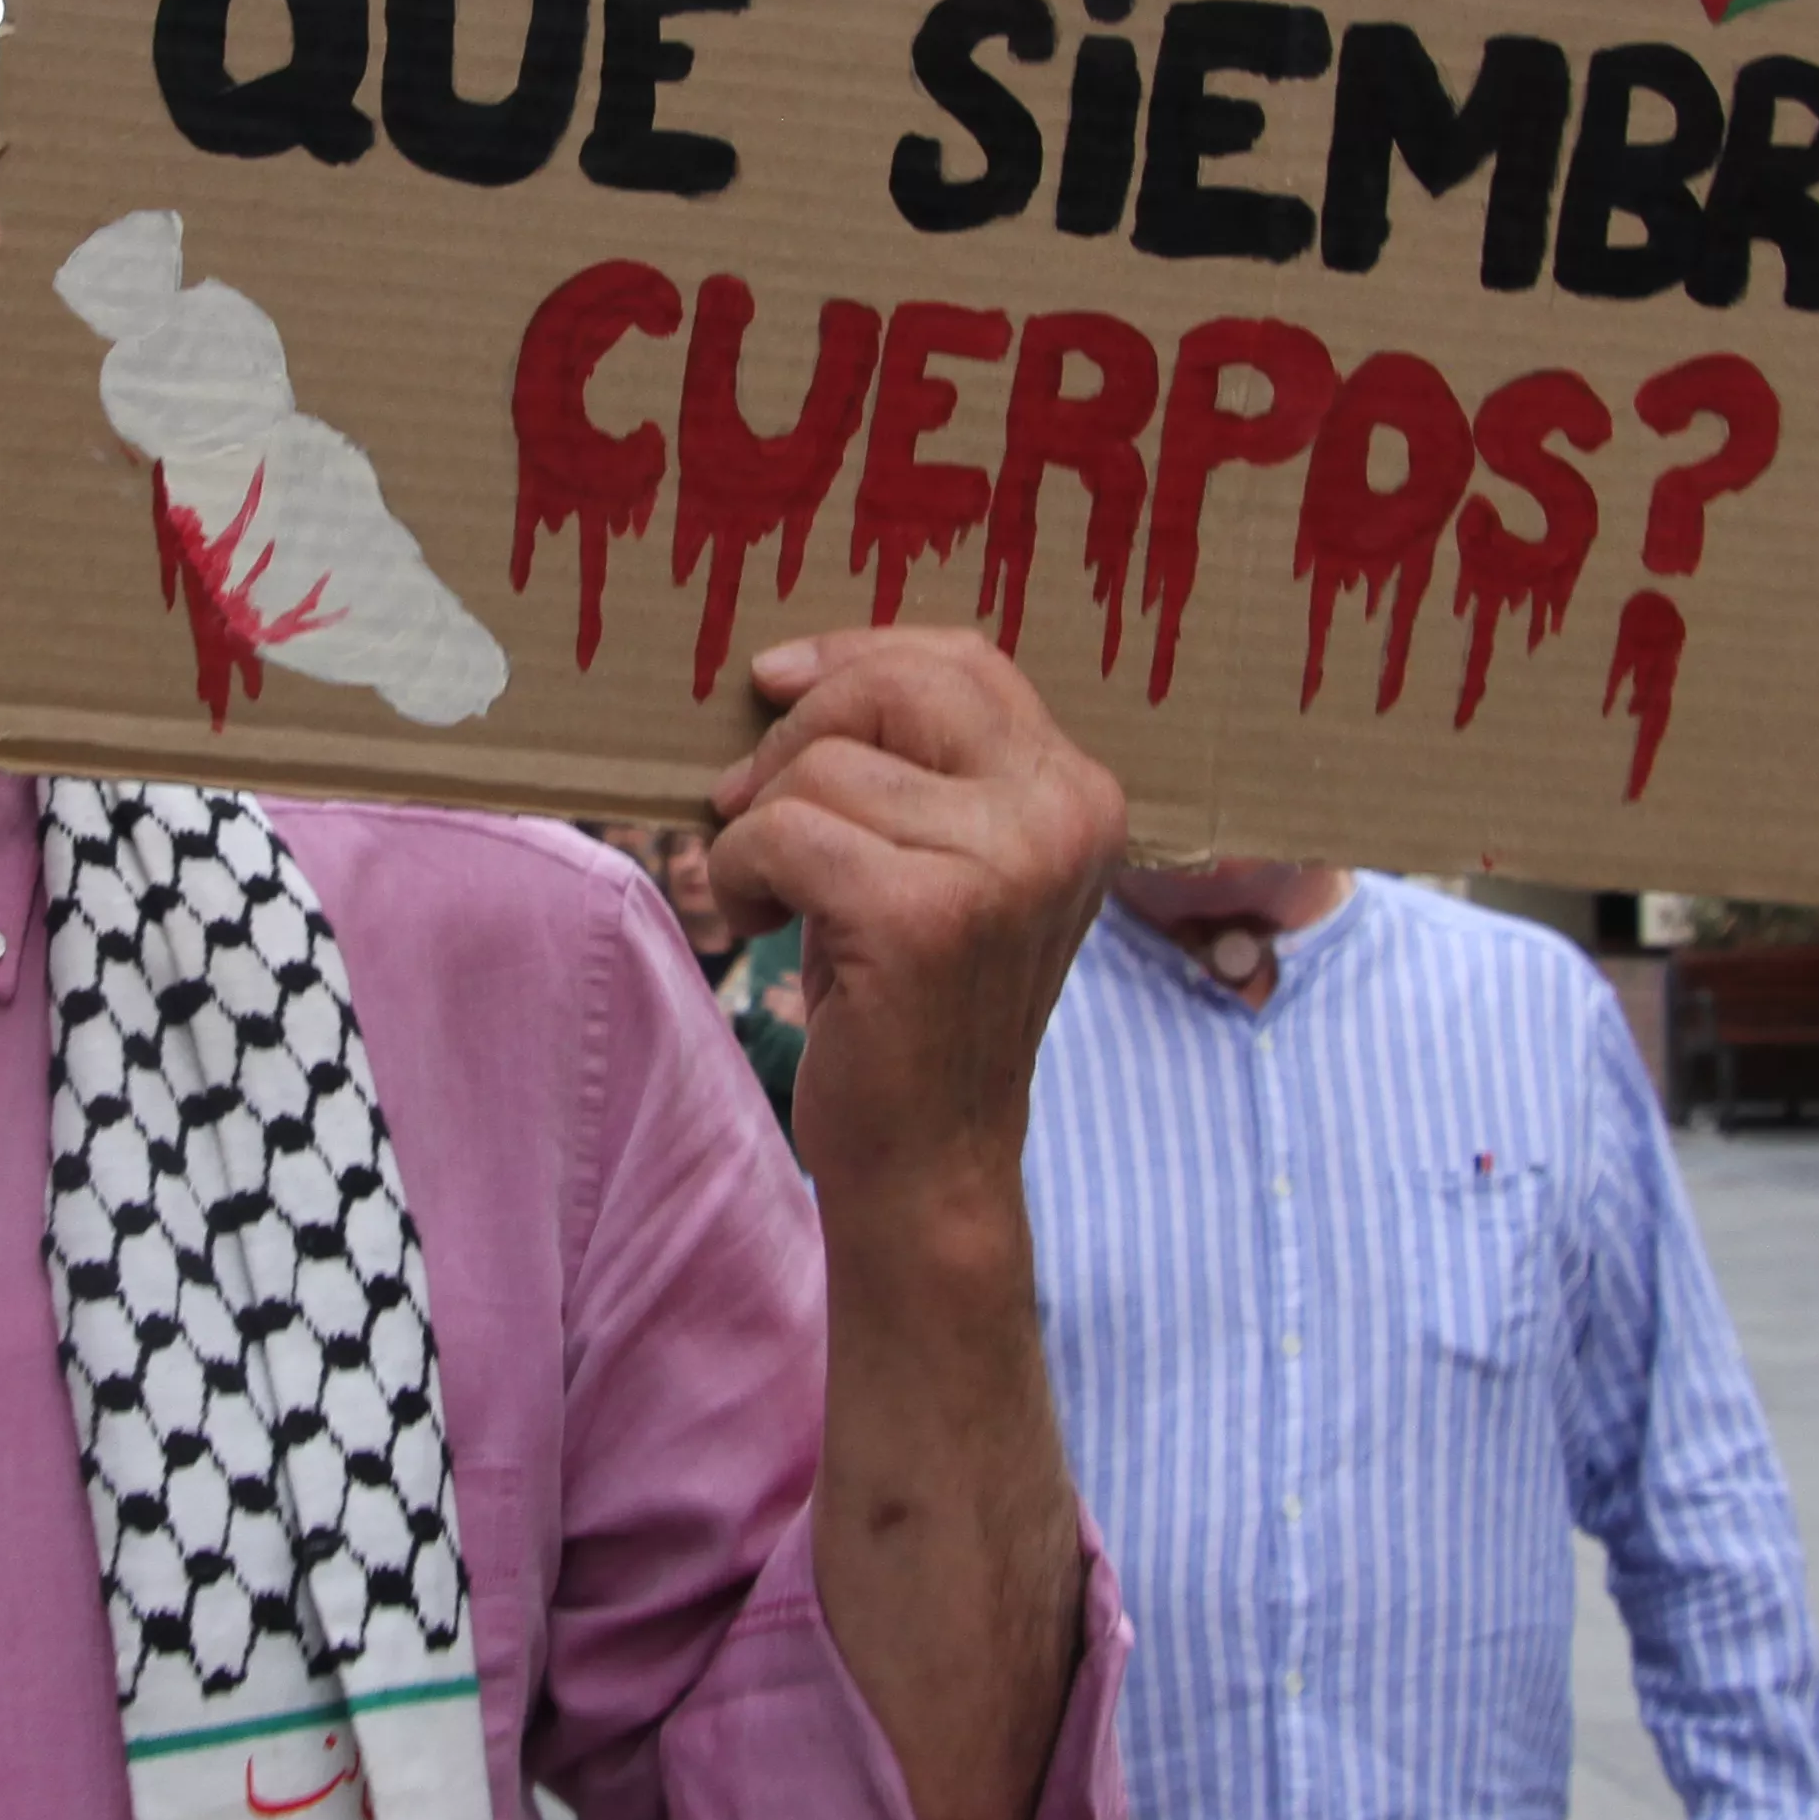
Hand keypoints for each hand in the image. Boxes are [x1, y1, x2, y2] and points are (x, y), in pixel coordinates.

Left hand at [704, 628, 1125, 1218]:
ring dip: (757, 827)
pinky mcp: (924, 916)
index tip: (775, 682)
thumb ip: (914, 766)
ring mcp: (1004, 864)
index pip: (960, 662)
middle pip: (894, 686)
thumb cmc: (914, 1007)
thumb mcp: (941, 864)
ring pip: (822, 766)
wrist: (933, 1164)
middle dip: (796, 734)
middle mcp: (1062, 816)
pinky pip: (782, 833)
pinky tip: (758, 926)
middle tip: (751, 805)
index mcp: (1079, 794)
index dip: (854, 655)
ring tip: (771, 898)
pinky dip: (739, 874)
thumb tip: (787, 669)